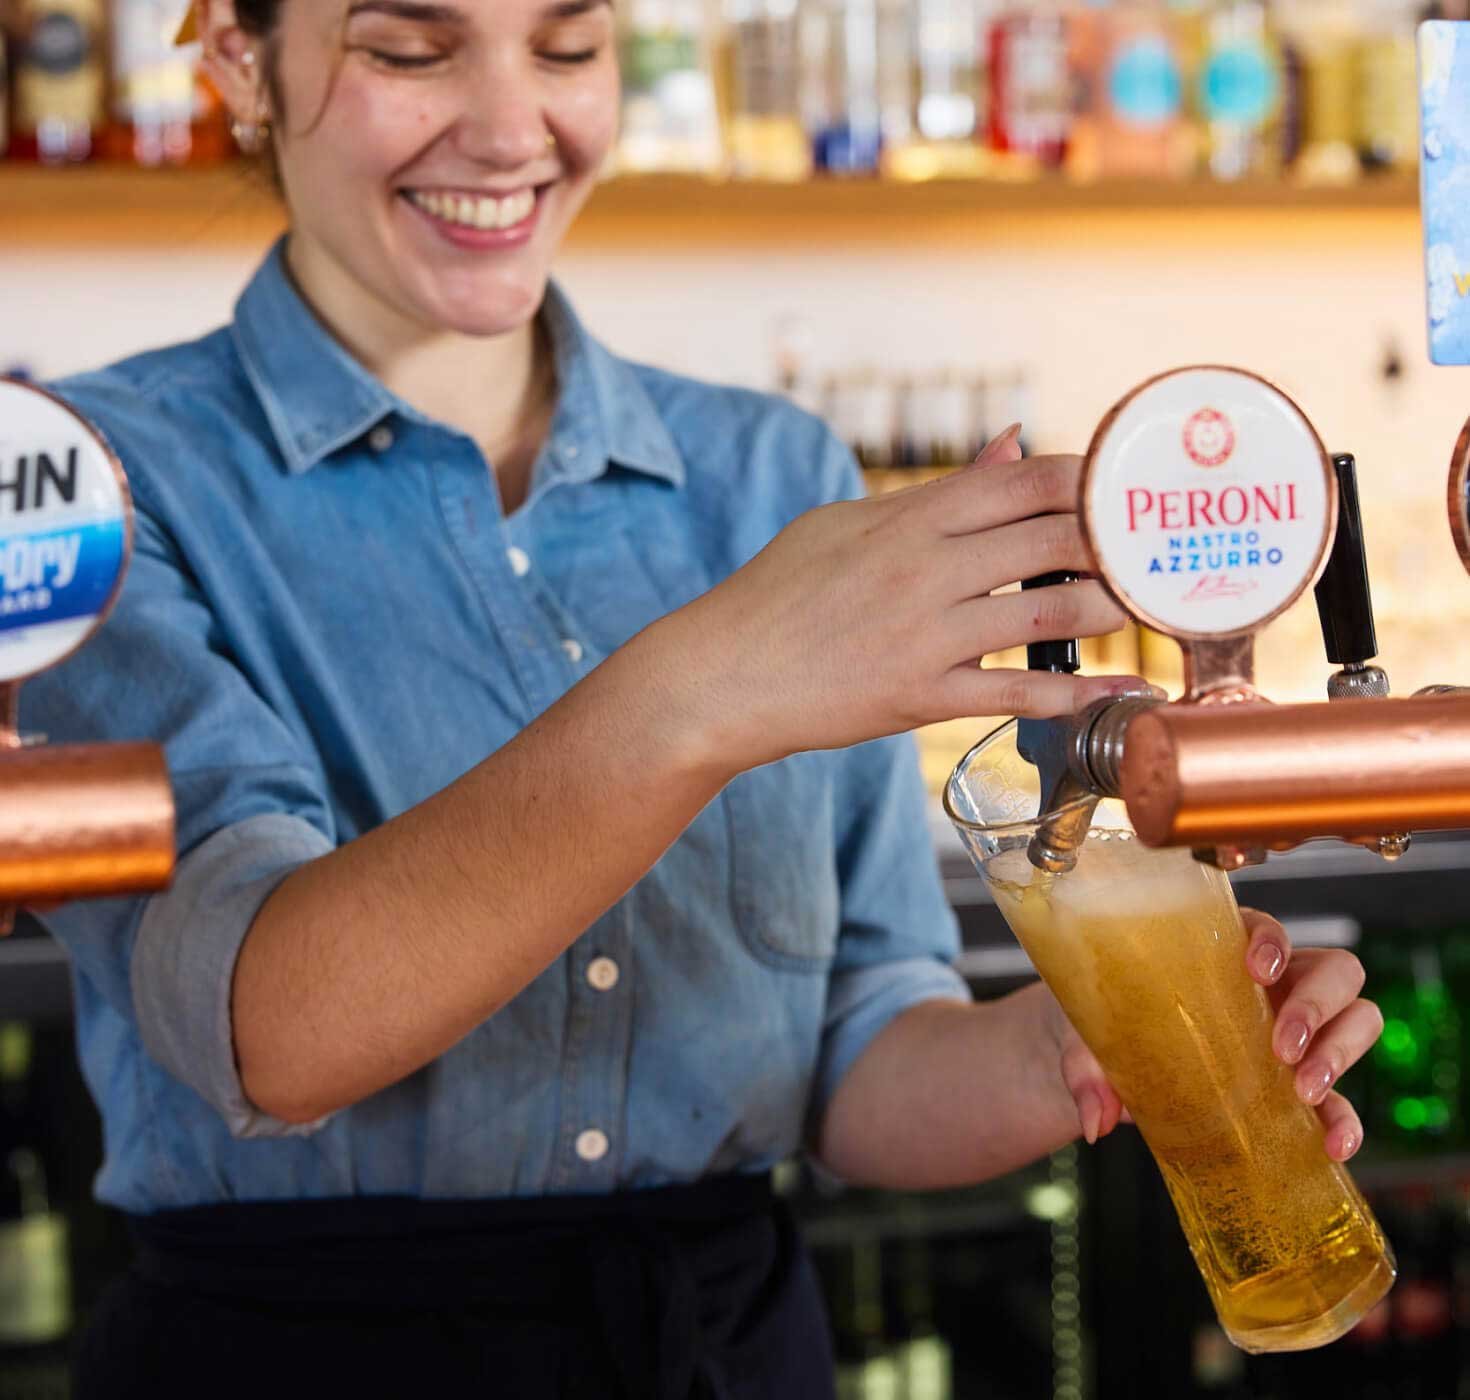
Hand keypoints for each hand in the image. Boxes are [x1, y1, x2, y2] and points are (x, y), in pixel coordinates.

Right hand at [666, 425, 1133, 770]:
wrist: (722, 675)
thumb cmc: (776, 594)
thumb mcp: (843, 523)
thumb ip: (935, 493)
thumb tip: (1011, 446)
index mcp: (907, 518)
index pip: (1023, 481)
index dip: (1089, 481)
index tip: (1126, 488)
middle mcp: (924, 570)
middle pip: (1053, 540)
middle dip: (1116, 544)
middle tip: (1155, 550)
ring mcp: (924, 637)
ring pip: (1049, 618)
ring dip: (1109, 612)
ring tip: (1141, 610)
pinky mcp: (919, 698)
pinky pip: (1014, 695)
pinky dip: (1073, 695)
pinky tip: (1112, 692)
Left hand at [1056, 909, 1380, 1161]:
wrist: (1117, 1077)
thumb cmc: (1110, 1032)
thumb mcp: (1086, 1041)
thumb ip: (1087, 1071)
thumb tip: (1097, 1119)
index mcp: (1221, 952)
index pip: (1265, 926)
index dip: (1271, 941)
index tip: (1256, 969)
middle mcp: (1273, 984)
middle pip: (1334, 969)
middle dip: (1318, 1004)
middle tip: (1281, 1046)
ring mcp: (1297, 1033)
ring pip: (1359, 1018)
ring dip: (1341, 1051)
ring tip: (1302, 1090)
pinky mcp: (1303, 1086)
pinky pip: (1345, 1099)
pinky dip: (1347, 1121)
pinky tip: (1331, 1144)